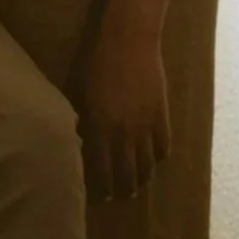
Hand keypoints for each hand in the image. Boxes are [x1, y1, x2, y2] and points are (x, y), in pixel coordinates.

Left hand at [79, 20, 170, 201]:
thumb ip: (79, 118)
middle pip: (126, 175)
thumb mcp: (77, 90)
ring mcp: (146, 127)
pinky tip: (151, 161)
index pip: (101, 170)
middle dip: (121, 191)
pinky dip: (157, 159)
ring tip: (135, 186)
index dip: (100, 188)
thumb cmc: (94, 61)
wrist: (128, 40)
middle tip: (117, 198)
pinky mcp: (163, 117)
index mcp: (99, 127)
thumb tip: (76, 140)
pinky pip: (163, 148)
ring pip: (146, 167)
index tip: (97, 198)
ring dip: (141, 180)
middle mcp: (124, 133)